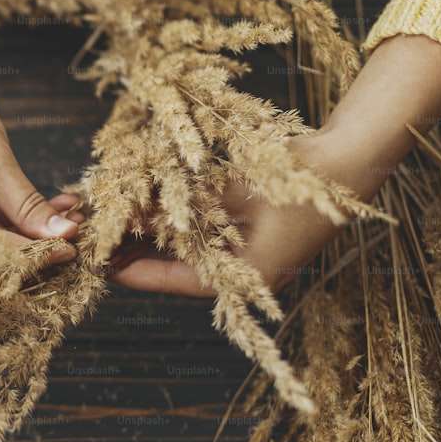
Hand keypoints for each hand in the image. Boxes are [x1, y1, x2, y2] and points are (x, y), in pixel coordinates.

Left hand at [110, 34, 440, 295]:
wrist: (350, 160)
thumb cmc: (298, 181)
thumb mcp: (234, 192)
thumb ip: (184, 204)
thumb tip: (128, 210)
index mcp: (241, 277)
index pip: (170, 281)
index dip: (130, 272)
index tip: (96, 264)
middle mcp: (238, 272)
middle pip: (169, 267)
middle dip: (129, 252)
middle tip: (90, 241)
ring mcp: (241, 253)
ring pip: (177, 249)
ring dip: (143, 235)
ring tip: (104, 222)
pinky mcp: (242, 232)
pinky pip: (195, 232)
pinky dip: (168, 221)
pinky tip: (138, 207)